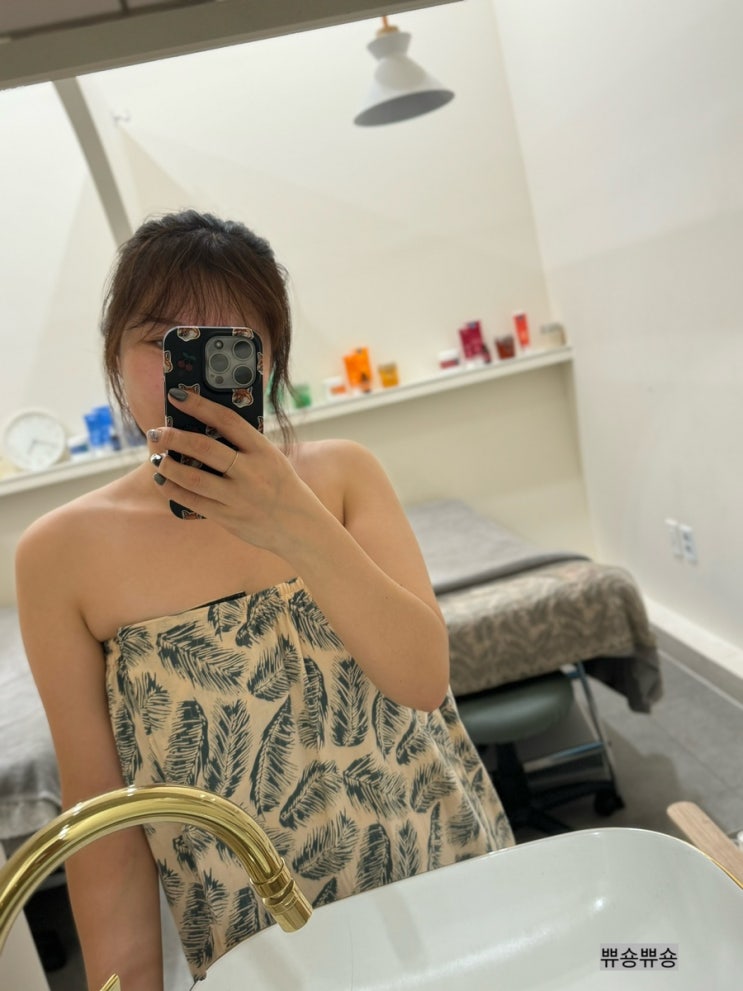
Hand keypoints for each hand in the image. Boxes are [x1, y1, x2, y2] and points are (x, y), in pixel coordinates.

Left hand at [147, 389, 319, 553]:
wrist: (300, 527)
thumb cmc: (282, 486)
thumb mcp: (271, 458)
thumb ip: (245, 445)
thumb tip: (203, 426)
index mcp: (263, 450)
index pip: (227, 420)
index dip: (199, 405)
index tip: (177, 396)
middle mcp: (251, 472)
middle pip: (205, 448)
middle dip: (175, 437)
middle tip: (157, 432)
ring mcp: (239, 497)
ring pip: (193, 479)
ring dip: (168, 465)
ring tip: (156, 457)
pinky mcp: (229, 518)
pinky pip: (193, 502)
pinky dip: (173, 490)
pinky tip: (162, 481)